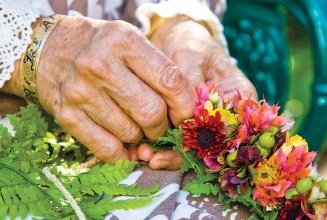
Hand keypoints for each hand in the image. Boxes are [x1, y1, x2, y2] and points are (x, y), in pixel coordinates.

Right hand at [3, 16, 194, 163]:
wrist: (45, 49)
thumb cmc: (96, 45)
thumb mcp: (128, 39)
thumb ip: (157, 68)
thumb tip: (182, 108)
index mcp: (123, 41)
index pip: (170, 80)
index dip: (184, 105)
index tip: (185, 115)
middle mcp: (100, 66)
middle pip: (152, 113)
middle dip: (163, 127)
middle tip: (160, 125)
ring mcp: (81, 92)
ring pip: (131, 134)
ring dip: (141, 138)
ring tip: (137, 128)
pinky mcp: (67, 115)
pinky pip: (107, 149)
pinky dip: (123, 154)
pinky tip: (125, 146)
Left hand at [137, 17, 257, 168]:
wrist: (178, 40)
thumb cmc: (191, 43)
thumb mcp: (191, 57)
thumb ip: (190, 84)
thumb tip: (185, 119)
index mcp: (238, 97)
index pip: (229, 129)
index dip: (207, 144)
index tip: (182, 149)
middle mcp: (223, 114)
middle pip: (209, 145)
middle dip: (180, 154)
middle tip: (154, 158)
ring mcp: (203, 120)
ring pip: (189, 147)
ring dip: (167, 154)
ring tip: (142, 155)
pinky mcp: (185, 122)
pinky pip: (175, 140)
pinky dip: (158, 146)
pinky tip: (140, 150)